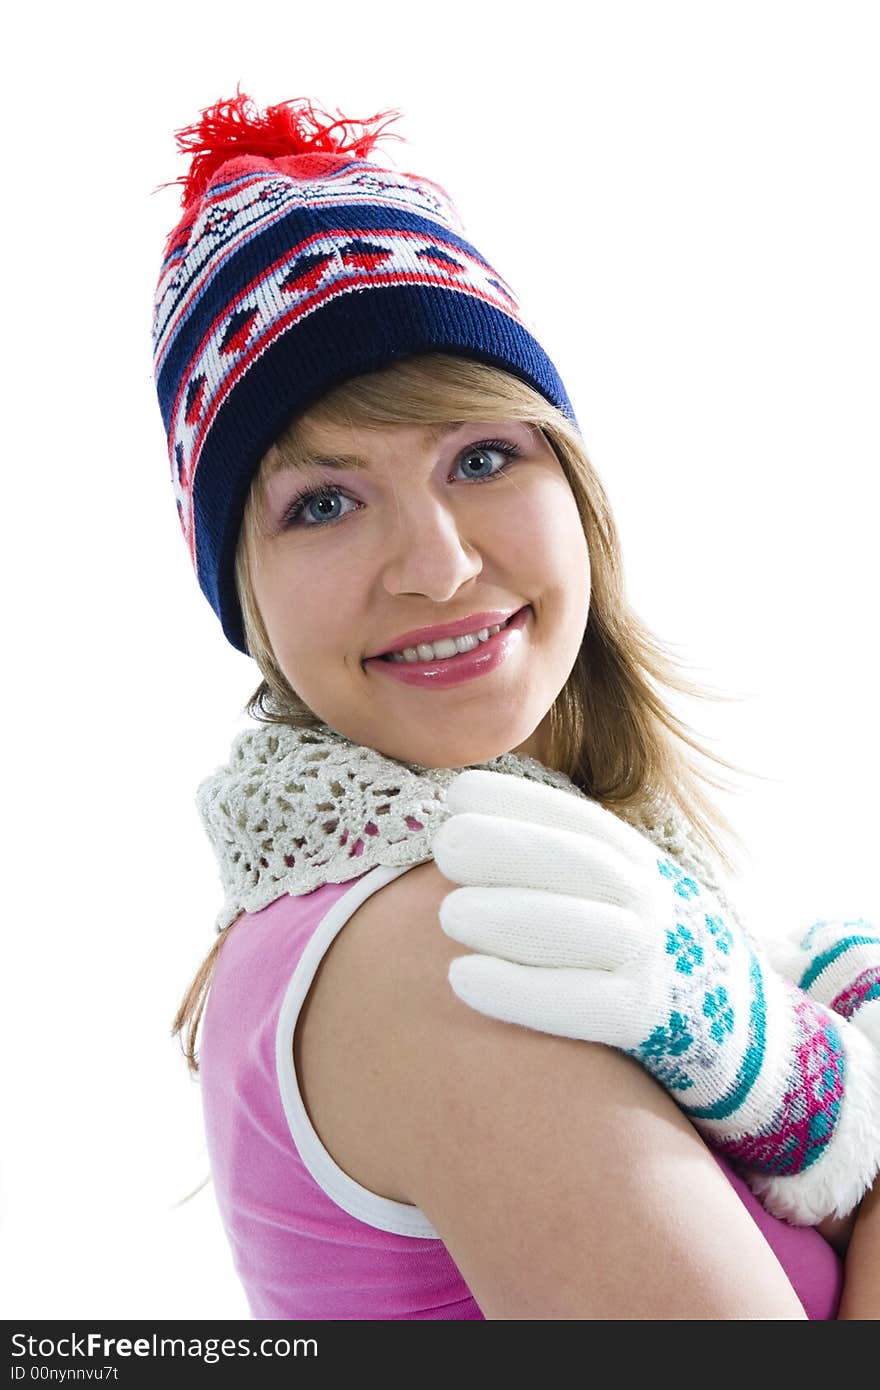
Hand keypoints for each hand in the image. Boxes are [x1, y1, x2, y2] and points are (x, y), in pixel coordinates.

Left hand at [433, 769, 879, 1224]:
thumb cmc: (651, 957)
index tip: (455, 793)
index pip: (579, 821)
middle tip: (446, 845)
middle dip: (510, 846)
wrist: (745, 1038)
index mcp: (642, 865)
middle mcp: (654, 902)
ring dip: (508, 916)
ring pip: (579, 929)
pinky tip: (463, 979)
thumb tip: (466, 824)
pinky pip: (581, 1004)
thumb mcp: (628, 896)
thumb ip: (567, 865)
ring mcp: (656, 960)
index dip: (517, 800)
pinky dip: (519, 990)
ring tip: (448, 914)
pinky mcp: (649, 1023)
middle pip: (580, 863)